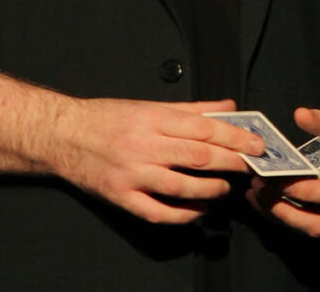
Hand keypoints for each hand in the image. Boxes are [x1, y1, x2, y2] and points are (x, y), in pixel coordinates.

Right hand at [52, 96, 264, 223]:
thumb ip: (191, 108)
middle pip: (198, 156)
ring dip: (211, 190)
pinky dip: (183, 216)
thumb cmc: (107, 117)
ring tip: (226, 188)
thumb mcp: (148, 104)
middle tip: (252, 166)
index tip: (257, 143)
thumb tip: (227, 105)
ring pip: (182, 187)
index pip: (204, 127)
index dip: (235, 136)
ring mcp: (132, 174)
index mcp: (152, 118)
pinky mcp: (121, 197)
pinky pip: (158, 213)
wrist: (63, 134)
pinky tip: (198, 211)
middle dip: (232, 162)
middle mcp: (144, 145)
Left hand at [245, 96, 319, 236]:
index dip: (306, 191)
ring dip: (280, 216)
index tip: (277, 180)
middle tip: (258, 189)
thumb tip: (300, 114)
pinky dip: (282, 215)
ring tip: (253, 194)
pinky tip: (259, 199)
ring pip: (311, 228)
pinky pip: (306, 223)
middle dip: (286, 211)